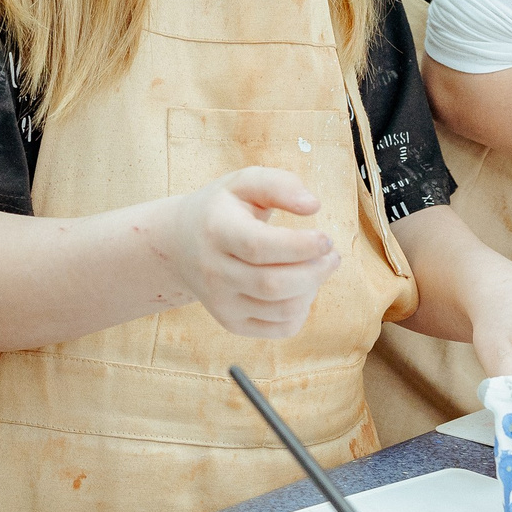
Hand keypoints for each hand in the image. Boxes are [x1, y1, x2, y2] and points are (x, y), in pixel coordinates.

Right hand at [162, 167, 342, 339]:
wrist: (179, 244)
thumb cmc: (222, 209)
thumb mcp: (244, 183)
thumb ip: (280, 185)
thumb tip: (313, 206)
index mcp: (216, 231)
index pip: (259, 246)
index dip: (300, 245)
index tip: (325, 238)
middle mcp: (214, 271)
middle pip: (273, 284)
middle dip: (315, 271)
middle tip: (332, 256)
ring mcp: (221, 302)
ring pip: (281, 310)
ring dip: (312, 290)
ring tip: (317, 269)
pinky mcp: (232, 323)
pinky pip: (280, 329)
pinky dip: (302, 311)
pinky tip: (301, 289)